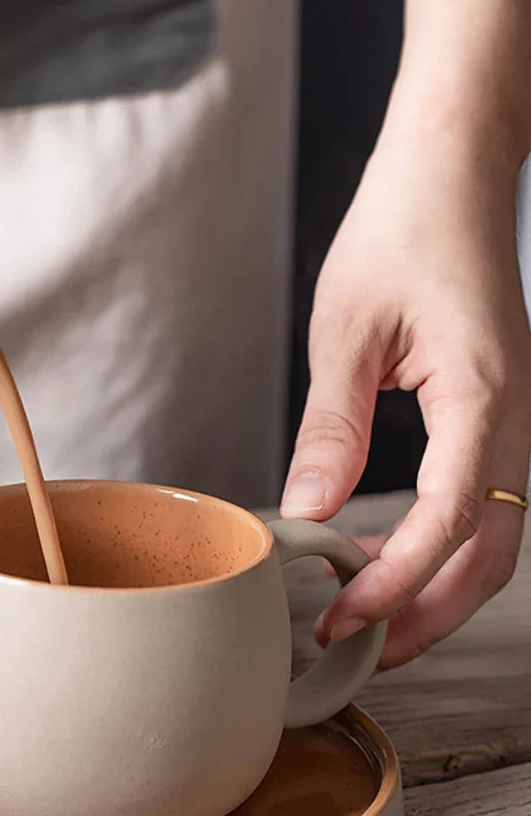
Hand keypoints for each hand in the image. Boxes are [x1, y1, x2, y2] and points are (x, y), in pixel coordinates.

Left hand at [282, 109, 530, 667]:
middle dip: (430, 614)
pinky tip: (397, 556)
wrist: (456, 165)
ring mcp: (521, 414)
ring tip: (375, 622)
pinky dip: (452, 546)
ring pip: (501, 535)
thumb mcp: (345, 330)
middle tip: (360, 650)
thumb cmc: (401, 227)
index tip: (340, 615)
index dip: (396, 582)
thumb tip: (306, 514)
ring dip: (444, 590)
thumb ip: (331, 430)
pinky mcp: (505, 409)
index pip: (449, 522)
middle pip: (493, 553)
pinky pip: (494, 498)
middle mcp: (518, 415)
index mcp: (482, 395)